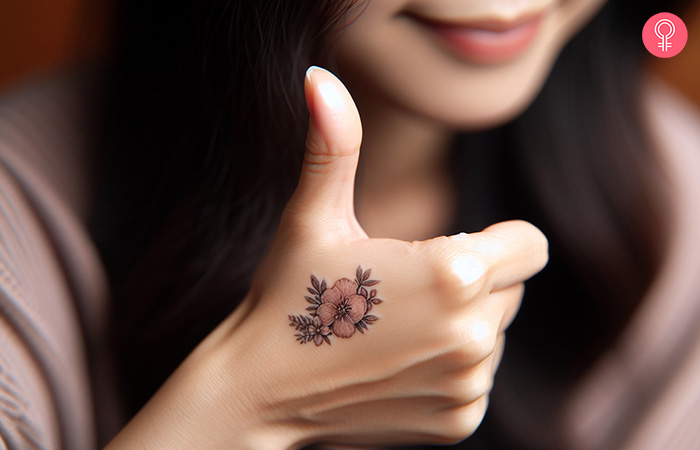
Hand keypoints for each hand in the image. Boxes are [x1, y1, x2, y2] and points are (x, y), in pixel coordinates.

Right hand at [106, 67, 547, 449]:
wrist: (262, 388)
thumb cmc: (289, 295)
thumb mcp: (313, 217)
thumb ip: (332, 146)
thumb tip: (319, 80)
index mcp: (453, 274)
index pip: (529, 245)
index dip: (494, 241)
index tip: (444, 248)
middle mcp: (474, 336)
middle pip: (512, 289)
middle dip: (471, 282)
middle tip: (403, 291)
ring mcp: (468, 384)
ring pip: (495, 333)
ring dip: (460, 324)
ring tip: (395, 328)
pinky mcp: (459, 420)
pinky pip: (478, 377)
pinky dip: (448, 367)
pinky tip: (396, 363)